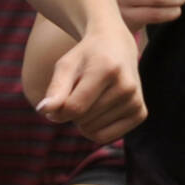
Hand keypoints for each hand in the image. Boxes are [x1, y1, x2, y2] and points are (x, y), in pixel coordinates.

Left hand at [35, 19, 144, 144]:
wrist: (117, 46)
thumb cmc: (85, 57)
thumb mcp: (66, 65)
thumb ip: (55, 89)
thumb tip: (43, 111)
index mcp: (106, 70)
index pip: (75, 107)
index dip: (57, 112)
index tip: (52, 105)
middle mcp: (126, 87)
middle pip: (83, 119)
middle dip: (71, 112)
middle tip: (77, 92)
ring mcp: (136, 101)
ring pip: (93, 131)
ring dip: (82, 120)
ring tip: (89, 97)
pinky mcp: (140, 113)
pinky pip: (105, 137)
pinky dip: (94, 129)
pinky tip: (97, 111)